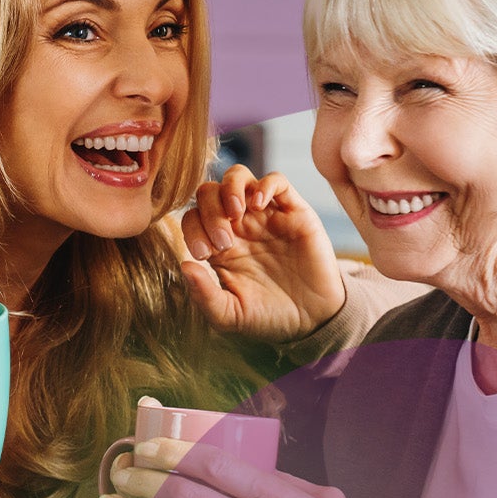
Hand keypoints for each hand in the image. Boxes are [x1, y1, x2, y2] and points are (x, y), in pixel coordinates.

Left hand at [177, 164, 346, 342]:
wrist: (312, 320)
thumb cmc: (268, 317)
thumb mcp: (230, 315)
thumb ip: (204, 295)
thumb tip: (183, 265)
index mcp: (218, 246)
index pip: (193, 218)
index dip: (192, 229)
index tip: (206, 255)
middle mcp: (238, 226)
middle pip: (210, 192)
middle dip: (209, 211)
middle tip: (224, 241)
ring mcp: (265, 216)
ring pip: (238, 177)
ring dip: (230, 189)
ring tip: (236, 212)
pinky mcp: (293, 212)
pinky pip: (276, 181)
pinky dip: (264, 185)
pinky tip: (259, 206)